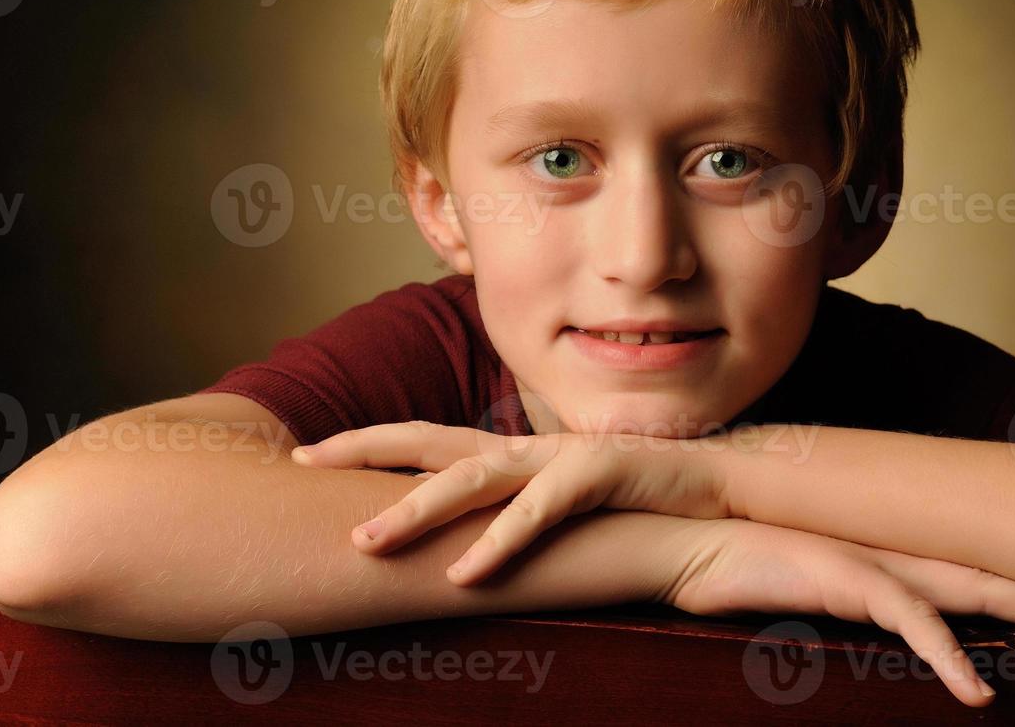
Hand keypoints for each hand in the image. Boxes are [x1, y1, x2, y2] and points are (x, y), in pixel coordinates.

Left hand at [290, 421, 729, 583]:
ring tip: (365, 542)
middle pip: (428, 441)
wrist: (714, 480)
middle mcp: (523, 447)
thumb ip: (509, 510)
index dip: (364, 443)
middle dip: (363, 451)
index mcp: (509, 452)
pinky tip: (464, 574)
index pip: (423, 440)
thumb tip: (455, 540)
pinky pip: (538, 514)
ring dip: (415, 509)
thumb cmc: (629, 498)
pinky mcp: (597, 475)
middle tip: (300, 463)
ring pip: (472, 477)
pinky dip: (499, 543)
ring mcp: (557, 457)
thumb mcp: (556, 502)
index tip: (304, 453)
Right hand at [663, 517, 1014, 708]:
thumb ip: (846, 596)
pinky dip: (946, 656)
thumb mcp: (805, 586)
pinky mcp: (845, 577)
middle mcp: (889, 548)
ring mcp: (872, 558)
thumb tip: (880, 618)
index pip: (968, 560)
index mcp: (885, 551)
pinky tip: (975, 692)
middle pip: (988, 565)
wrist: (684, 541)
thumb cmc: (737, 566)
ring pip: (970, 583)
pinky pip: (909, 619)